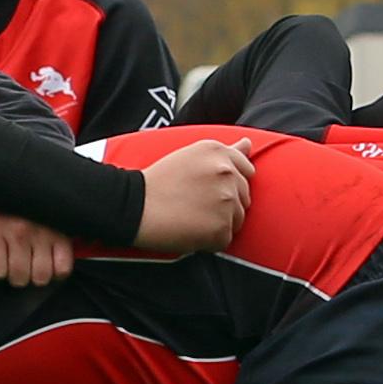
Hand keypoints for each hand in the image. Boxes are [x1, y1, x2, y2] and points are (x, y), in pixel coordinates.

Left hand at [0, 212, 77, 285]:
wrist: (33, 187)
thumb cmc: (3, 212)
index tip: (1, 260)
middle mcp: (19, 231)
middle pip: (19, 277)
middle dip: (17, 274)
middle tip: (19, 259)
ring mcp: (43, 234)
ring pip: (40, 277)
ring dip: (37, 274)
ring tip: (34, 261)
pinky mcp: (64, 237)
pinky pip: (62, 270)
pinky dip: (57, 270)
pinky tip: (50, 259)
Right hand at [129, 138, 256, 255]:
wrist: (134, 206)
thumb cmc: (157, 182)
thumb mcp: (190, 155)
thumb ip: (226, 151)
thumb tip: (249, 143)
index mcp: (218, 152)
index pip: (246, 170)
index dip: (230, 183)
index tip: (210, 189)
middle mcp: (226, 172)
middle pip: (243, 196)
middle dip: (225, 204)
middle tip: (194, 204)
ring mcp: (226, 200)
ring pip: (237, 219)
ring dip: (219, 222)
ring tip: (191, 217)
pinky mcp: (221, 227)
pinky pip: (225, 239)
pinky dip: (210, 240)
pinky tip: (190, 230)